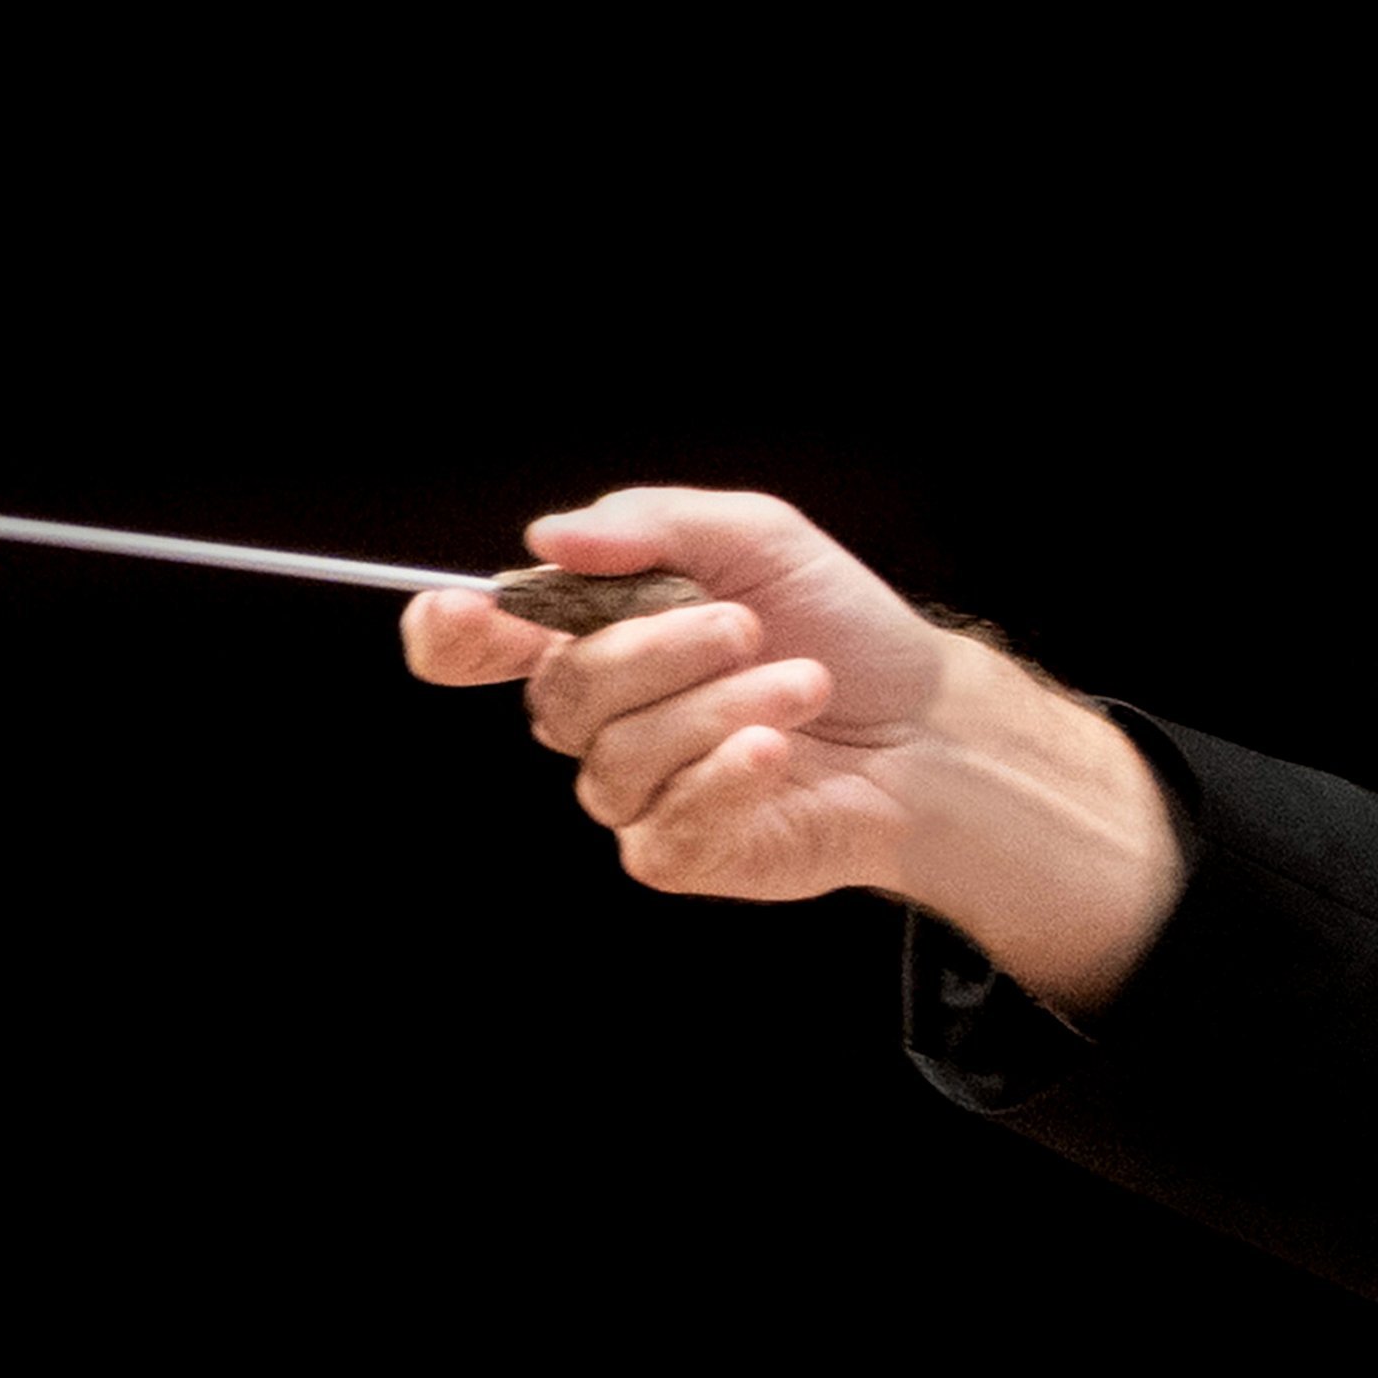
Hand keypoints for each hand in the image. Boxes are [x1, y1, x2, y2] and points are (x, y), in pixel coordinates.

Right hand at [398, 486, 1178, 1006]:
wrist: (930, 723)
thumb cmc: (842, 628)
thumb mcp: (755, 539)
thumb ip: (650, 524)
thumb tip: (547, 537)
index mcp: (595, 637)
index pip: (472, 647)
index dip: (447, 635)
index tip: (466, 613)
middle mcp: (601, 720)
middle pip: (558, 693)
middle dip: (657, 647)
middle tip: (746, 626)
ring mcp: (636, 794)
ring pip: (618, 756)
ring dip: (721, 706)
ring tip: (802, 684)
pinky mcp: (681, 853)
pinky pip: (662, 824)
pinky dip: (726, 775)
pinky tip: (777, 751)